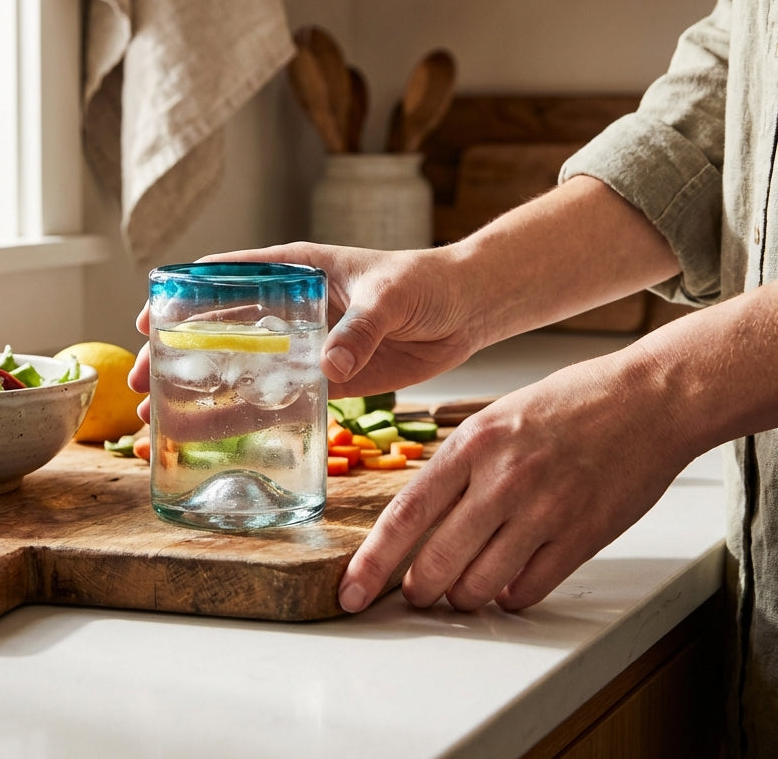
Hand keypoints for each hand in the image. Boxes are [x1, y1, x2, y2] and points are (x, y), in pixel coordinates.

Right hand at [128, 242, 481, 423]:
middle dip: (176, 354)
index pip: (224, 278)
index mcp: (295, 269)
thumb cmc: (427, 282)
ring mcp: (305, 343)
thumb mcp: (390, 296)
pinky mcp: (327, 377)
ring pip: (241, 367)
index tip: (144, 321)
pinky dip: (246, 414)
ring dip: (201, 391)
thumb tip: (326, 369)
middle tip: (139, 384)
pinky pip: (279, 397)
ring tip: (158, 420)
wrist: (468, 309)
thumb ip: (359, 329)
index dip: (179, 298)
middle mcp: (291, 307)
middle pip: (218, 328)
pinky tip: (215, 435)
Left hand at [338, 354, 691, 612]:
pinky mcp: (582, 537)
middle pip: (437, 562)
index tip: (351, 591)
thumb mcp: (495, 419)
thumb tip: (422, 517)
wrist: (646, 399)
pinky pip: (529, 590)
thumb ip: (459, 467)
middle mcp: (501, 480)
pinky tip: (509, 582)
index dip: (372, 562)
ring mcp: (543, 512)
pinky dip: (511, 595)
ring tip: (465, 587)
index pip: (406, 516)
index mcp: (471, 444)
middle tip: (417, 593)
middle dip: (418, 590)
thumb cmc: (569, 404)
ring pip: (480, 586)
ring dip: (464, 597)